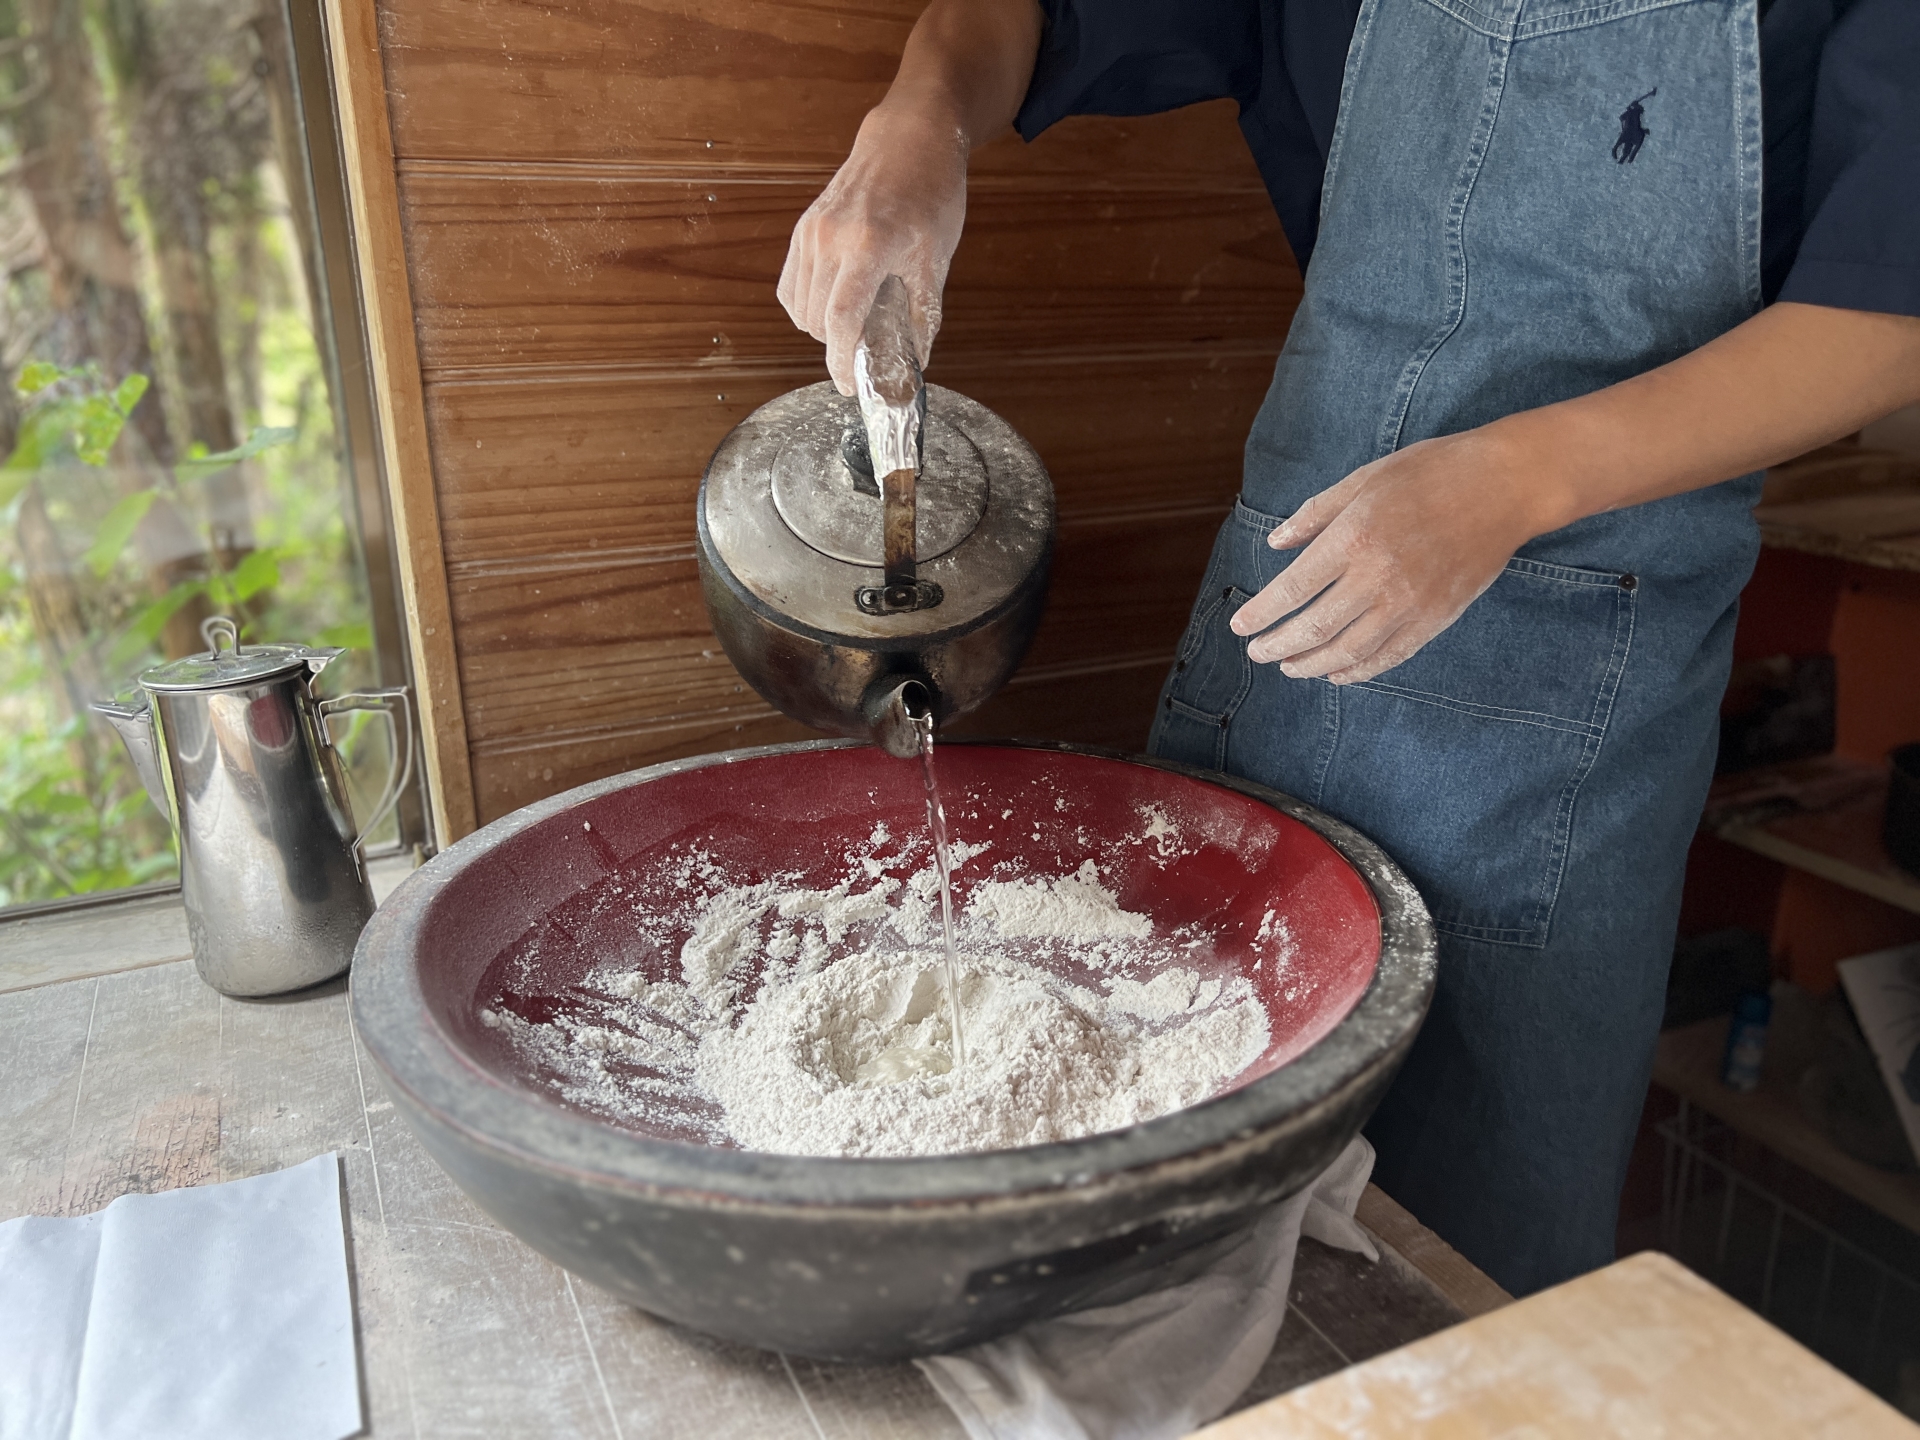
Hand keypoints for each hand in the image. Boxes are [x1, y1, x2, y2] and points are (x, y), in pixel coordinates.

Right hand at [778, 105, 967, 394]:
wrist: (908, 140)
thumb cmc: (930, 193)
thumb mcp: (935, 258)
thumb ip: (922, 314)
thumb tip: (915, 364)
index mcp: (868, 247)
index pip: (842, 321)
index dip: (842, 362)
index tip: (850, 386)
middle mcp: (831, 239)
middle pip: (816, 320)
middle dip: (837, 347)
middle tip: (864, 353)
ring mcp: (811, 232)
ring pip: (799, 308)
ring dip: (821, 328)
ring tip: (854, 324)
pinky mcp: (802, 229)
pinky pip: (790, 286)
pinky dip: (806, 306)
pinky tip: (833, 304)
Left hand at [1229, 430, 1542, 684]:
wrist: (1505, 485)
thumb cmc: (1432, 472)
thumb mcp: (1364, 478)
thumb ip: (1315, 515)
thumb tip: (1274, 542)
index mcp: (1353, 537)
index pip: (1291, 590)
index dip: (1260, 615)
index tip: (1240, 627)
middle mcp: (1377, 577)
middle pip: (1313, 629)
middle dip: (1277, 646)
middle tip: (1257, 653)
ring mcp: (1409, 603)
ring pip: (1347, 652)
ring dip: (1310, 665)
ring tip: (1288, 666)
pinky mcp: (1436, 619)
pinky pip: (1388, 657)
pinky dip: (1357, 672)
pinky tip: (1336, 673)